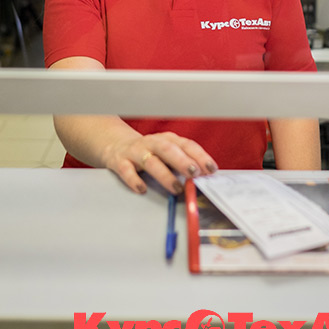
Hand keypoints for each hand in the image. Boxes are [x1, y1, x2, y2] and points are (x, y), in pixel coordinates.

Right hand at [101, 131, 217, 194]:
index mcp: (168, 139)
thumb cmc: (149, 152)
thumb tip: (204, 177)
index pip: (186, 145)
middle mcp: (152, 143)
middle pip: (169, 150)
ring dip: (164, 175)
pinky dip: (134, 180)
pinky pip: (126, 171)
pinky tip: (142, 189)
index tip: (211, 168)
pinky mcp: (120, 162)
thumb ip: (183, 163)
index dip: (200, 156)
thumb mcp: (167, 153)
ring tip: (176, 188)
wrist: (117, 145)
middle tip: (195, 173)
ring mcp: (136, 152)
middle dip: (183, 161)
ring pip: (151, 161)